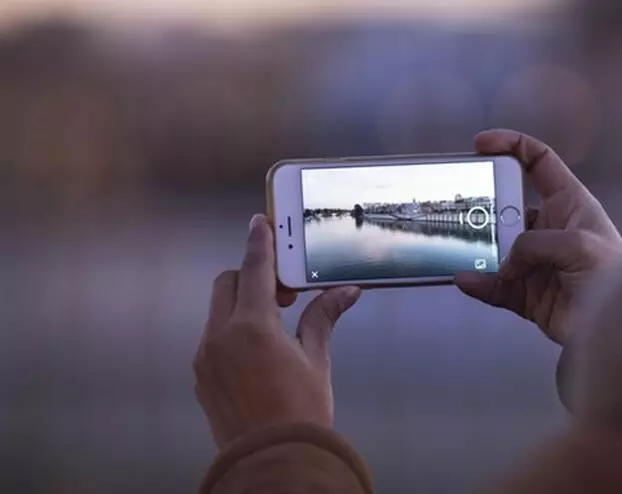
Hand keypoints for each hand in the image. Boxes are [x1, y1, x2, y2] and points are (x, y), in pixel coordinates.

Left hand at [194, 214, 361, 449]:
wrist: (273, 461)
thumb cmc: (301, 413)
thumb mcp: (316, 361)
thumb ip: (323, 318)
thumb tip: (345, 292)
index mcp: (252, 327)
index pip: (255, 270)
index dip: (260, 243)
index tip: (261, 223)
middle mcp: (220, 336)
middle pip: (228, 283)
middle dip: (252, 277)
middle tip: (284, 293)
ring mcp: (206, 357)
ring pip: (218, 311)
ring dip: (242, 305)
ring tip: (274, 326)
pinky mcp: (201, 376)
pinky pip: (213, 338)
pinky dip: (232, 331)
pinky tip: (257, 352)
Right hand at [456, 130, 621, 343]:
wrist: (621, 331)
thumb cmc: (614, 279)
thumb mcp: (579, 246)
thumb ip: (535, 244)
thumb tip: (505, 262)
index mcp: (570, 204)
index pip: (538, 162)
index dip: (510, 146)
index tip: (481, 145)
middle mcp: (551, 229)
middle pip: (507, 206)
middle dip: (484, 207)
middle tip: (464, 210)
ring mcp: (537, 262)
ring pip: (496, 248)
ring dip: (477, 249)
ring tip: (460, 249)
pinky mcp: (528, 293)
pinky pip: (495, 284)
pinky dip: (479, 283)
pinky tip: (466, 280)